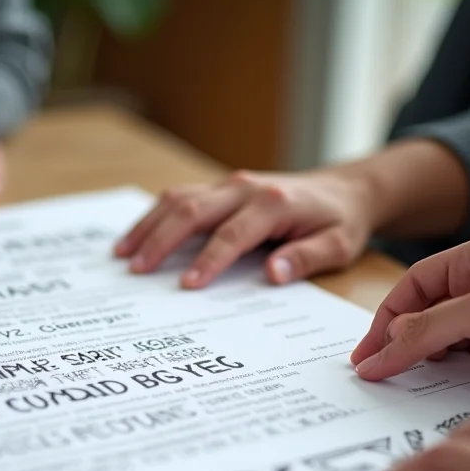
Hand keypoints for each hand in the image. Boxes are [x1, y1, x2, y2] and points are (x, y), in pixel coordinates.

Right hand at [114, 169, 372, 286]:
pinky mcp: (221, 187)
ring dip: (149, 225)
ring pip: (179, 199)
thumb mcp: (338, 245)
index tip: (186, 286)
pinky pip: (181, 197)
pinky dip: (156, 216)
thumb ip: (306, 258)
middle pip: (192, 210)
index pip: (232, 235)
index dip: (208, 261)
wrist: (345, 190)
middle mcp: (245, 188)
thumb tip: (272, 274)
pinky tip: (139, 237)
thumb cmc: (340, 222)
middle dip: (161, 240)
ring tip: (124, 254)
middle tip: (136, 269)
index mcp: (273, 204)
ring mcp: (230, 184)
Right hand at [351, 235, 469, 380]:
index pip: (413, 286)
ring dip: (452, 362)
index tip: (368, 352)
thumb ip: (427, 327)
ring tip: (457, 373)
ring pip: (452, 344)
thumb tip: (382, 350)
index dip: (386, 317)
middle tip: (388, 371)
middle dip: (414, 343)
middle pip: (428, 318)